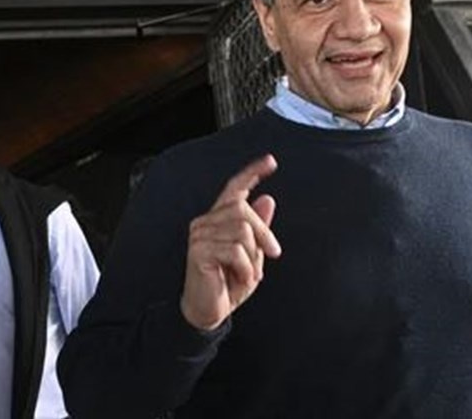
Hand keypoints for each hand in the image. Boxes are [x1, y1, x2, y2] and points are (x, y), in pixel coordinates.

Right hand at [180, 154, 280, 330]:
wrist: (209, 311)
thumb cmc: (228, 284)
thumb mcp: (252, 255)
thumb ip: (258, 229)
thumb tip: (267, 199)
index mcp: (218, 220)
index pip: (234, 189)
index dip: (252, 173)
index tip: (270, 161)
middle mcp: (205, 222)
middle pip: (243, 209)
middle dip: (264, 232)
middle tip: (273, 254)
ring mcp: (199, 235)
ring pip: (242, 230)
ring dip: (253, 256)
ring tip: (249, 273)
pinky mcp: (198, 250)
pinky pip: (235, 250)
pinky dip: (246, 267)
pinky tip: (240, 278)